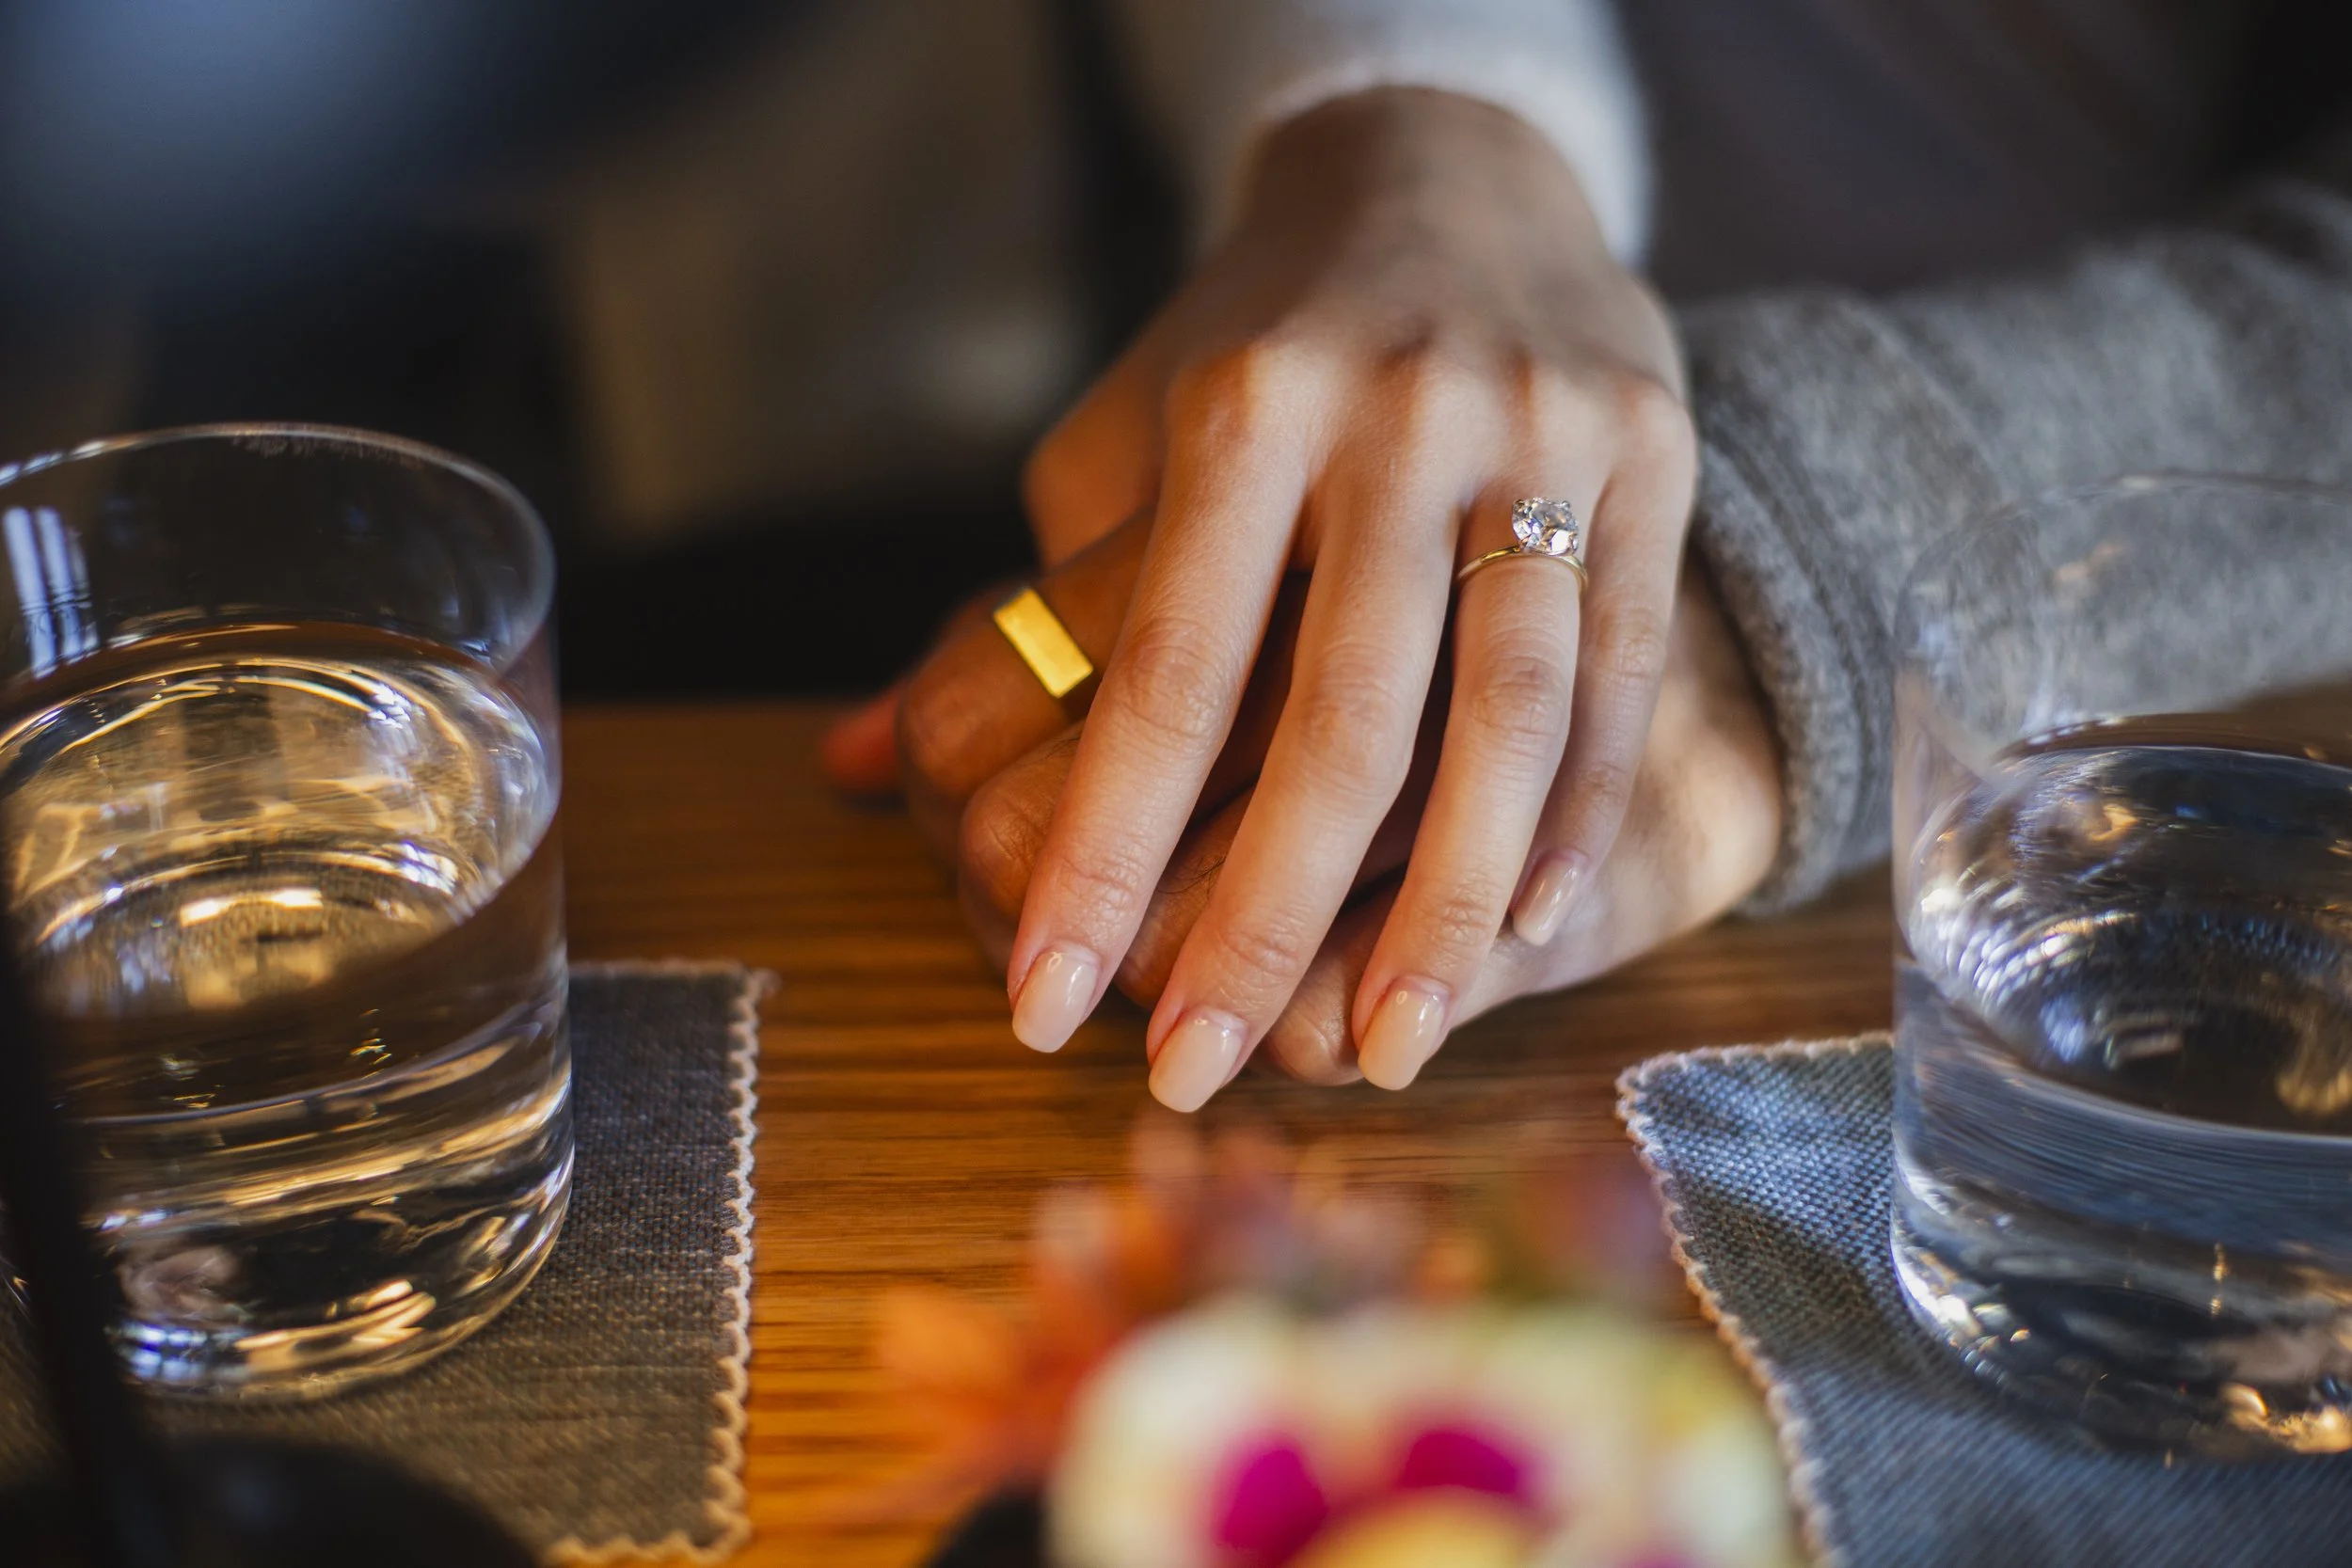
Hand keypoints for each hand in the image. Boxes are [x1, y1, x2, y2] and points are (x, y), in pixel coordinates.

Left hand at [1005, 86, 1697, 1106]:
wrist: (1453, 172)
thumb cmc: (1256, 341)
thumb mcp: (1117, 434)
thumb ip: (1016, 606)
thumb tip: (851, 772)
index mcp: (1245, 401)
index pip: (1168, 669)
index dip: (1107, 852)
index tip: (1043, 1006)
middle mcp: (1401, 416)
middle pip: (1342, 719)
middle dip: (1263, 920)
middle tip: (1195, 1073)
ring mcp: (1543, 438)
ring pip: (1509, 714)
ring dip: (1445, 909)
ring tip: (1386, 1053)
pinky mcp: (1650, 467)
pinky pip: (1616, 674)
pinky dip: (1575, 814)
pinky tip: (1523, 931)